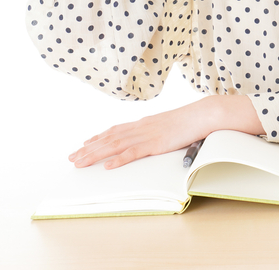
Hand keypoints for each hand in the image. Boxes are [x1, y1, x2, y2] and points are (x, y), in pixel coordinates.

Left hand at [68, 95, 263, 169]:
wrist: (205, 113)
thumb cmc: (192, 119)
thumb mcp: (171, 124)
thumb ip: (160, 130)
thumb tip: (157, 137)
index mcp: (145, 122)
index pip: (116, 129)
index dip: (98, 137)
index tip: (85, 144)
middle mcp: (141, 127)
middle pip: (109, 138)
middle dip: (89, 149)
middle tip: (73, 158)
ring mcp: (147, 134)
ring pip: (115, 145)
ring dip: (96, 155)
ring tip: (81, 163)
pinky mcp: (156, 143)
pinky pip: (134, 153)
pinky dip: (119, 159)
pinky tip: (107, 166)